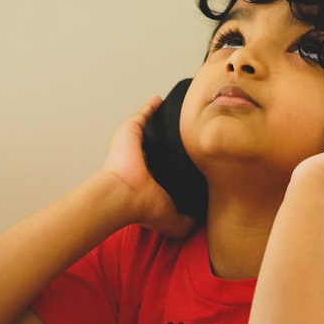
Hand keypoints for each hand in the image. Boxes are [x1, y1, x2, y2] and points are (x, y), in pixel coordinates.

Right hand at [102, 96, 195, 237]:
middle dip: (174, 140)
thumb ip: (186, 222)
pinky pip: (141, 116)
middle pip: (161, 146)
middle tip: (191, 131)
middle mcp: (144, 162)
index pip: (168, 167)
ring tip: (179, 113)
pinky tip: (159, 100)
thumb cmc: (143, 206)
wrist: (124, 195)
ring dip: (161, 122)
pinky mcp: (129, 133)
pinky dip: (149, 107)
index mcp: (152, 180)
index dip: (180, 161)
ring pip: (151, 130)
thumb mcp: (172, 220)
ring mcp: (136, 146)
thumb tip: (199, 222)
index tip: (195, 155)